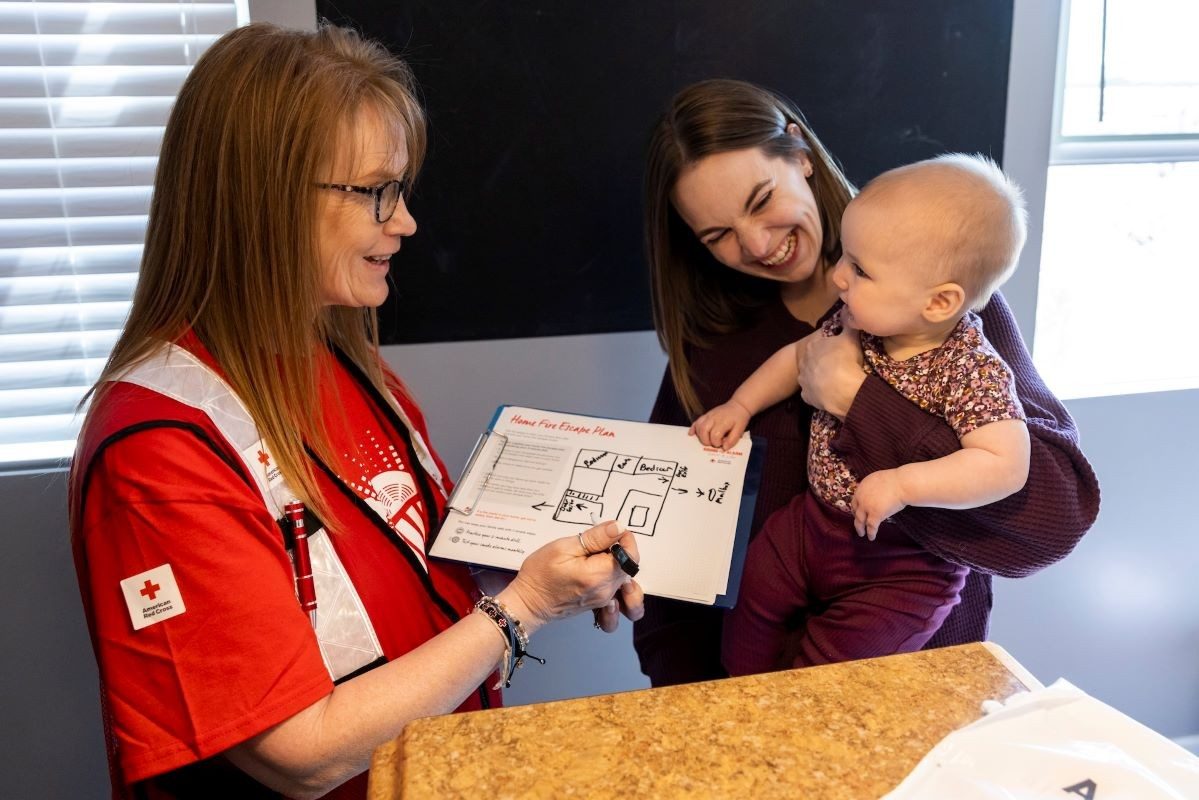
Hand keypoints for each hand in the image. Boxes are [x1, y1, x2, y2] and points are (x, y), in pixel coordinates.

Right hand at [498, 521, 642, 633]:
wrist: (528, 603)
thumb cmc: (540, 575)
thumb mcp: (563, 547)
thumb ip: (595, 538)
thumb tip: (618, 528)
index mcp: (598, 575)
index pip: (630, 555)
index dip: (624, 539)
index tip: (609, 532)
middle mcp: (606, 591)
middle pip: (630, 567)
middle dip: (620, 550)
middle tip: (598, 543)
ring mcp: (604, 600)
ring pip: (626, 580)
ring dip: (619, 566)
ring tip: (602, 559)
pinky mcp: (599, 604)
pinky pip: (618, 594)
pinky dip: (615, 582)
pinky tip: (601, 575)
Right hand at [689, 400, 750, 449]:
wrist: (738, 406)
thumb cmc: (739, 419)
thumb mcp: (739, 430)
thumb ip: (732, 440)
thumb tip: (724, 448)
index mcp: (723, 422)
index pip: (715, 435)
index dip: (717, 442)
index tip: (722, 443)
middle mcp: (713, 418)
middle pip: (704, 430)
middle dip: (706, 441)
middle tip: (712, 444)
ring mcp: (708, 415)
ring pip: (698, 426)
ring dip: (700, 436)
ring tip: (706, 440)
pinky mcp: (706, 415)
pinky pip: (696, 421)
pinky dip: (693, 428)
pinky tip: (691, 434)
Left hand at [797, 321, 866, 419]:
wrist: (842, 389)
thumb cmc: (846, 360)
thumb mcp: (851, 338)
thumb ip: (848, 325)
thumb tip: (847, 310)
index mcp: (813, 346)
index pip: (820, 344)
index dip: (830, 348)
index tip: (839, 352)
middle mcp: (804, 362)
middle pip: (814, 361)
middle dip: (823, 363)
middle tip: (838, 368)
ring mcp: (804, 380)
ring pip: (811, 377)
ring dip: (820, 379)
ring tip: (835, 382)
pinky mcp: (806, 396)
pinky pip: (812, 394)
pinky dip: (819, 393)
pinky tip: (829, 393)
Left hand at [851, 469, 906, 540]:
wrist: (902, 484)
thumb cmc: (896, 481)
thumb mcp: (878, 480)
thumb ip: (873, 488)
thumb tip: (875, 495)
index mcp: (862, 487)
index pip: (855, 501)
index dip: (856, 508)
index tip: (857, 513)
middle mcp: (861, 497)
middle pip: (856, 511)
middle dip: (857, 518)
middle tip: (858, 524)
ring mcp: (867, 506)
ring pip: (860, 520)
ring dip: (860, 528)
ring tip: (861, 534)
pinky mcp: (875, 514)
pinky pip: (871, 526)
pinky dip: (871, 533)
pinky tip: (871, 537)